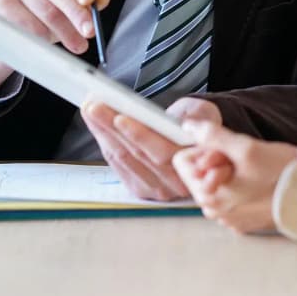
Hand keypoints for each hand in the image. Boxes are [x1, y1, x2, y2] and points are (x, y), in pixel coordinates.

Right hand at [0, 0, 109, 93]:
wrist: (20, 23)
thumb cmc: (55, 2)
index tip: (89, 1)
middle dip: (76, 12)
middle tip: (90, 31)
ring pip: (45, 9)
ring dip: (65, 31)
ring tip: (78, 44)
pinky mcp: (0, 2)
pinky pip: (28, 24)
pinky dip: (45, 37)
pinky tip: (53, 43)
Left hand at [81, 96, 222, 200]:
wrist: (199, 145)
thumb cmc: (200, 126)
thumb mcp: (205, 114)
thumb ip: (198, 117)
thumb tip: (182, 121)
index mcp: (194, 164)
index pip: (163, 152)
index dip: (140, 135)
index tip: (120, 117)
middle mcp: (176, 183)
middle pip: (137, 154)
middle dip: (112, 128)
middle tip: (94, 106)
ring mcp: (157, 189)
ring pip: (124, 159)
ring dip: (103, 133)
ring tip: (90, 109)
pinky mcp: (142, 189)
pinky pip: (118, 165)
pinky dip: (105, 143)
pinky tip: (96, 125)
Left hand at [172, 121, 296, 233]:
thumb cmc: (282, 177)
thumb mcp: (246, 148)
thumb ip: (212, 135)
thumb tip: (188, 126)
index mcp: (207, 195)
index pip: (183, 161)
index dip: (204, 146)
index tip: (225, 146)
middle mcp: (214, 211)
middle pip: (201, 172)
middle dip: (218, 159)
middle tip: (244, 156)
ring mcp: (230, 218)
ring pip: (219, 182)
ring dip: (232, 172)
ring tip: (255, 169)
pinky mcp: (246, 221)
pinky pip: (235, 196)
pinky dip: (243, 185)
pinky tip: (261, 182)